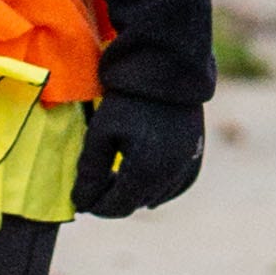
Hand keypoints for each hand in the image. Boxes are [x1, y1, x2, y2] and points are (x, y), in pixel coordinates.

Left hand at [74, 94, 204, 217]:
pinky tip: (144, 180)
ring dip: (134, 192)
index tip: (79, 197)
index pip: (115, 207)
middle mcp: (170, 176)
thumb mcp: (101, 132)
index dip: (94, 206)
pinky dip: (158, 187)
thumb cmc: (128, 98)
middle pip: (134, 204)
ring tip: (115, 174)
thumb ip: (90, 170)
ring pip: (155, 197)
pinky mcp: (196, 156)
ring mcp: (187, 166)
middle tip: (94, 181)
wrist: (166, 67)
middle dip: (112, 198)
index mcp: (145, 172)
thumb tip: (81, 203)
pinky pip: (176, 186)